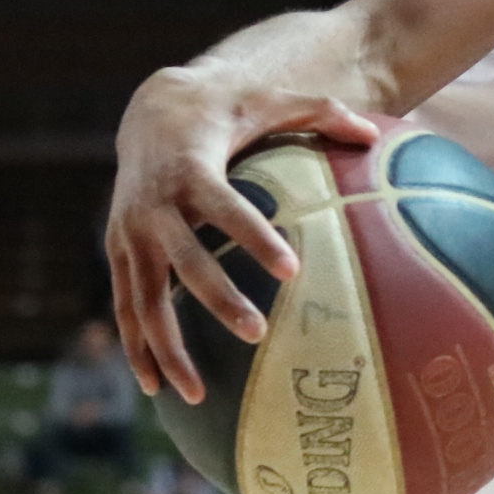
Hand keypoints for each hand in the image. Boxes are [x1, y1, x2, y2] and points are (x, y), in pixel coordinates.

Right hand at [109, 69, 380, 401]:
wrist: (151, 111)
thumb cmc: (225, 110)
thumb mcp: (271, 98)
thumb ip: (321, 111)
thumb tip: (375, 133)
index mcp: (191, 170)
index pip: (225, 207)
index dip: (255, 236)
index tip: (292, 267)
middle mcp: (152, 207)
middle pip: (184, 261)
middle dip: (217, 300)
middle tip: (258, 334)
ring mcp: (129, 235)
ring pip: (143, 299)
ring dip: (166, 347)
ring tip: (196, 395)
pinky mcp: (118, 253)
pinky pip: (125, 307)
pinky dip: (137, 347)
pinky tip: (155, 388)